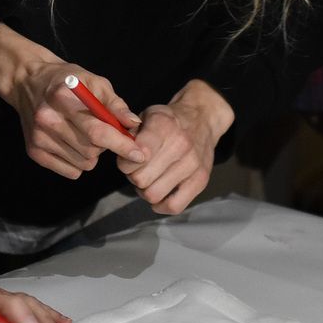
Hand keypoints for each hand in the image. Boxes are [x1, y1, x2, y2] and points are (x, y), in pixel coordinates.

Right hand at [0, 23, 144, 178]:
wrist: (28, 82)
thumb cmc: (68, 81)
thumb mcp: (95, 82)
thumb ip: (115, 105)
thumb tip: (134, 125)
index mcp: (63, 98)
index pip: (97, 130)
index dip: (121, 144)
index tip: (140, 154)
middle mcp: (47, 119)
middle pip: (92, 150)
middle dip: (106, 145)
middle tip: (99, 127)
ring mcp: (39, 137)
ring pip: (84, 164)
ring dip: (92, 154)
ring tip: (82, 133)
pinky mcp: (34, 152)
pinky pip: (71, 171)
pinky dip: (78, 162)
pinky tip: (71, 142)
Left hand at [119, 79, 234, 214]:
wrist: (201, 119)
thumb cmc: (168, 121)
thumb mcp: (146, 116)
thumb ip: (129, 133)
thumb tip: (121, 153)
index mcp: (163, 126)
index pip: (135, 156)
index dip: (125, 162)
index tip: (128, 160)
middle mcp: (180, 145)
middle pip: (140, 179)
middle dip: (133, 177)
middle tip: (138, 170)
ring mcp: (193, 164)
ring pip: (154, 194)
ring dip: (145, 191)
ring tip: (150, 180)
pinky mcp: (201, 180)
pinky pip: (174, 206)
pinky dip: (161, 205)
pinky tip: (159, 194)